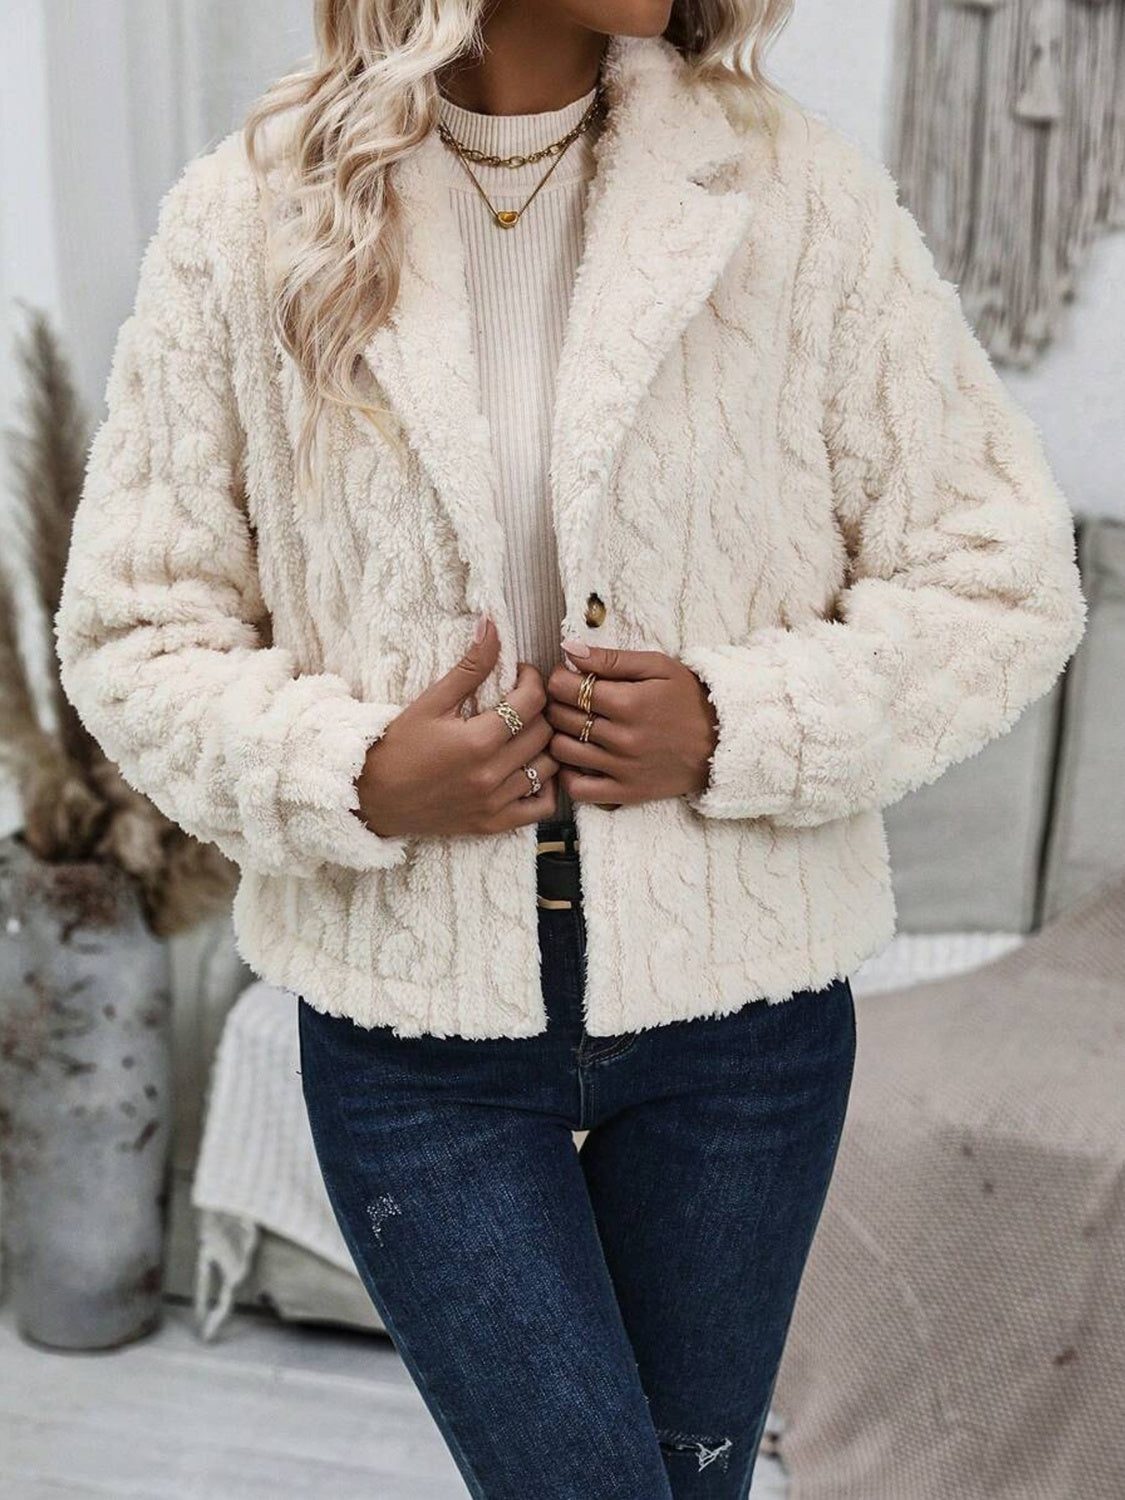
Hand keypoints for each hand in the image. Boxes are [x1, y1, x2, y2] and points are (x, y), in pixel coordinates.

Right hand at [355, 615, 558, 837]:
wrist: (373, 798)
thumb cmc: (399, 746)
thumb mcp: (430, 702)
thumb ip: (468, 667)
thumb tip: (492, 625)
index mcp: (477, 741)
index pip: (532, 701)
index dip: (532, 679)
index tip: (520, 675)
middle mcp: (491, 774)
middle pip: (544, 732)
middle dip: (539, 709)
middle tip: (522, 700)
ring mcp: (495, 803)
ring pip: (550, 767)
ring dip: (544, 745)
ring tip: (526, 732)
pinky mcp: (494, 824)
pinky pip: (543, 806)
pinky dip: (547, 786)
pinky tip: (531, 768)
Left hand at [545, 640, 718, 808]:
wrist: (722, 741)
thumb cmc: (688, 698)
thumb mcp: (657, 667)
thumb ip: (611, 658)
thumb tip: (569, 649)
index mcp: (629, 702)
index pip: (564, 687)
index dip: (559, 677)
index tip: (568, 676)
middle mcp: (622, 738)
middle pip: (560, 717)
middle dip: (557, 702)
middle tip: (570, 698)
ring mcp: (623, 769)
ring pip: (562, 751)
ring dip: (559, 735)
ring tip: (573, 725)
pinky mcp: (626, 792)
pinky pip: (578, 789)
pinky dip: (568, 774)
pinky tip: (578, 759)